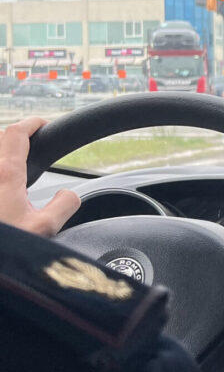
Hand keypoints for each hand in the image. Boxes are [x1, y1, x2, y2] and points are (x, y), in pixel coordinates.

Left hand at [0, 117, 79, 236]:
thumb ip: (64, 204)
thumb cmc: (6, 247)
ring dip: (2, 156)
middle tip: (29, 142)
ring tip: (14, 168)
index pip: (16, 134)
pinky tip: (5, 191)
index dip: (31, 124)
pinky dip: (0, 175)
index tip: (43, 124)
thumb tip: (69, 194)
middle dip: (13, 136)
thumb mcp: (45, 229)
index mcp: (4, 174)